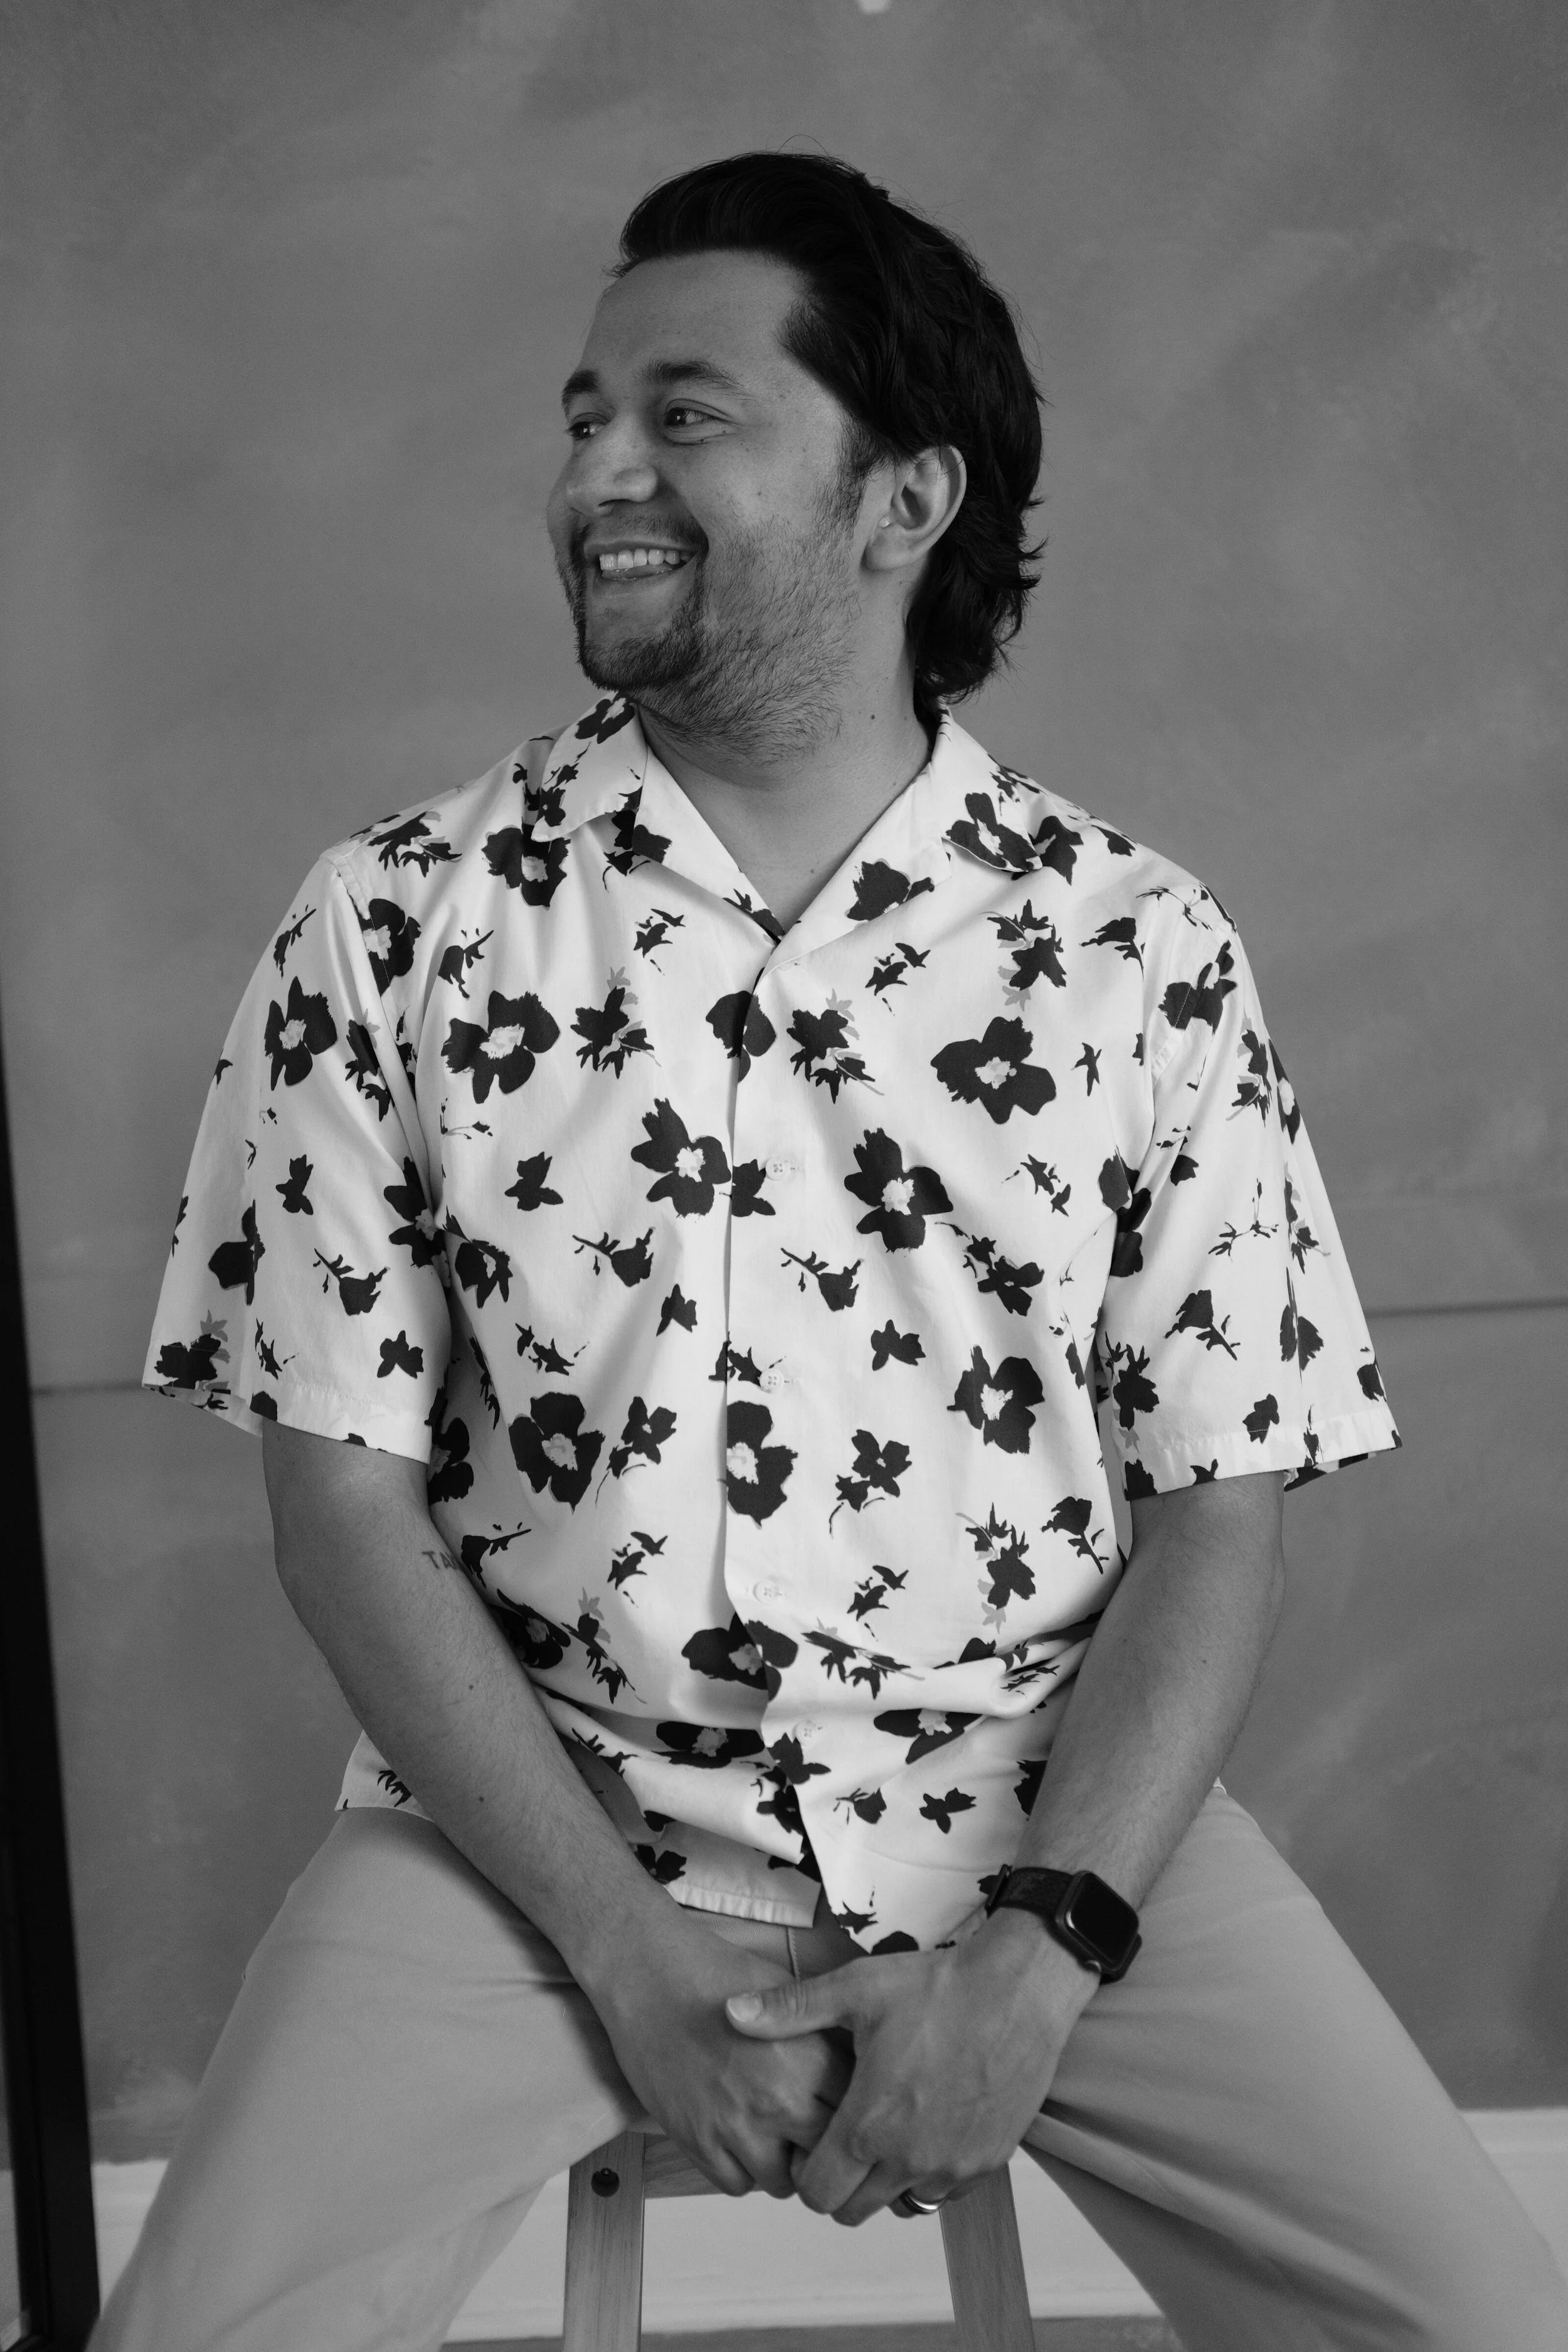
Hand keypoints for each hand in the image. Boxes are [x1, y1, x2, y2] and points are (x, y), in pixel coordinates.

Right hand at [590, 1911, 852, 2197]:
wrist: (648, 1975)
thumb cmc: (716, 1974)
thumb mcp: (786, 1992)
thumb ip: (822, 2034)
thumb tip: (857, 2066)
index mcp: (809, 2058)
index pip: (856, 2111)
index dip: (852, 2111)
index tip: (842, 2107)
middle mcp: (778, 2098)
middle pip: (825, 2154)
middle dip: (822, 2146)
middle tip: (811, 2132)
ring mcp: (736, 2125)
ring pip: (782, 2183)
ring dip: (782, 2164)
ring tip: (772, 2137)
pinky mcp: (697, 2141)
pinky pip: (736, 2185)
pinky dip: (742, 2170)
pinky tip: (738, 2140)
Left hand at [724, 1908, 1096, 2222]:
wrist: (1019, 1990)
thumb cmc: (937, 1988)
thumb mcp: (856, 1989)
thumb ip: (790, 2010)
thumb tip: (731, 2014)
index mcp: (869, 2125)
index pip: (816, 2193)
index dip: (804, 2171)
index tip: (810, 2138)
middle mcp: (910, 2159)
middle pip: (852, 2210)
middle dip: (839, 2182)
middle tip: (842, 2134)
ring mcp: (952, 2167)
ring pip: (898, 2204)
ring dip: (883, 2180)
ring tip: (884, 2125)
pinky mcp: (987, 2163)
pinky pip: (941, 2191)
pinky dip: (926, 2172)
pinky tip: (924, 2124)